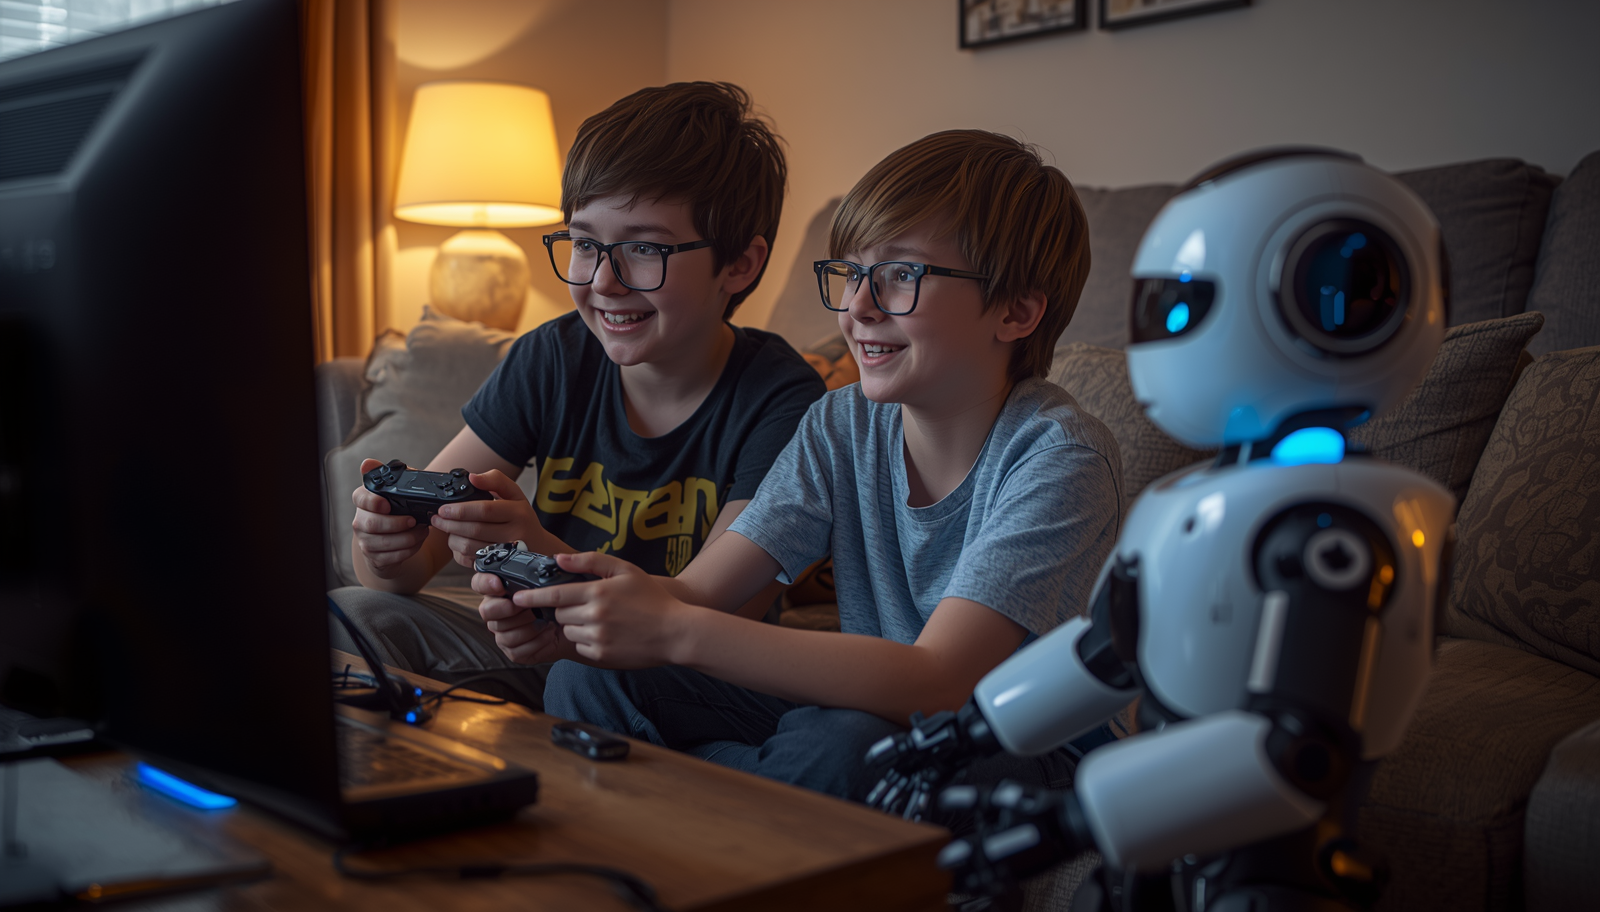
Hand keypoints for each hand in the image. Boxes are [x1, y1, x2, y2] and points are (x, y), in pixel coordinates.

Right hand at [351, 457, 429, 577]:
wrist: (394, 539)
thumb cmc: (397, 510)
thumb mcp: (398, 491)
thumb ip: (390, 475)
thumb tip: (367, 463)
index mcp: (364, 501)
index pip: (359, 498)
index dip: (371, 501)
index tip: (386, 504)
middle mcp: (360, 521)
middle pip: (370, 524)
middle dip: (396, 523)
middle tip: (414, 520)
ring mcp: (365, 541)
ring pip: (383, 542)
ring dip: (407, 538)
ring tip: (423, 531)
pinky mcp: (374, 558)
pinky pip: (391, 557)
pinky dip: (409, 550)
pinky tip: (417, 542)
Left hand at [431, 469, 542, 567]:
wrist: (540, 547)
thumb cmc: (522, 518)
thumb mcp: (515, 494)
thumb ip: (495, 480)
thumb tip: (472, 477)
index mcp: (518, 512)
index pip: (485, 510)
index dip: (460, 510)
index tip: (443, 508)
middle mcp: (515, 534)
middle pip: (475, 530)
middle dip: (450, 524)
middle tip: (437, 519)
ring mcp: (508, 554)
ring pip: (470, 547)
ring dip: (452, 538)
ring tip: (447, 529)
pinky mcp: (499, 567)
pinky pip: (472, 561)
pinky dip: (460, 553)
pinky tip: (458, 543)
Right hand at [473, 571, 583, 665]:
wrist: (571, 626)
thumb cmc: (559, 601)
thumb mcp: (554, 583)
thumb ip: (547, 571)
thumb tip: (557, 559)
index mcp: (501, 591)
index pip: (479, 583)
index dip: (485, 583)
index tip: (499, 584)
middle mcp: (496, 612)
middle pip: (486, 611)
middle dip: (508, 609)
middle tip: (530, 608)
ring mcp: (502, 633)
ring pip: (503, 633)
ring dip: (528, 628)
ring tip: (547, 622)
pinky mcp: (513, 651)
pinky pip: (517, 650)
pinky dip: (536, 643)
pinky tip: (549, 635)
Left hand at [510, 552, 691, 668]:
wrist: (676, 632)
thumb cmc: (652, 598)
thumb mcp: (625, 570)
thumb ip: (590, 561)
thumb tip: (558, 559)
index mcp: (597, 593)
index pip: (553, 595)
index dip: (531, 596)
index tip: (516, 597)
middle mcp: (594, 616)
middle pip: (559, 614)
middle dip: (564, 609)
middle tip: (584, 604)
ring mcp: (597, 638)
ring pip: (569, 631)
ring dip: (575, 625)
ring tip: (601, 619)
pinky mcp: (601, 656)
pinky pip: (581, 647)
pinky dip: (587, 640)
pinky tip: (607, 633)